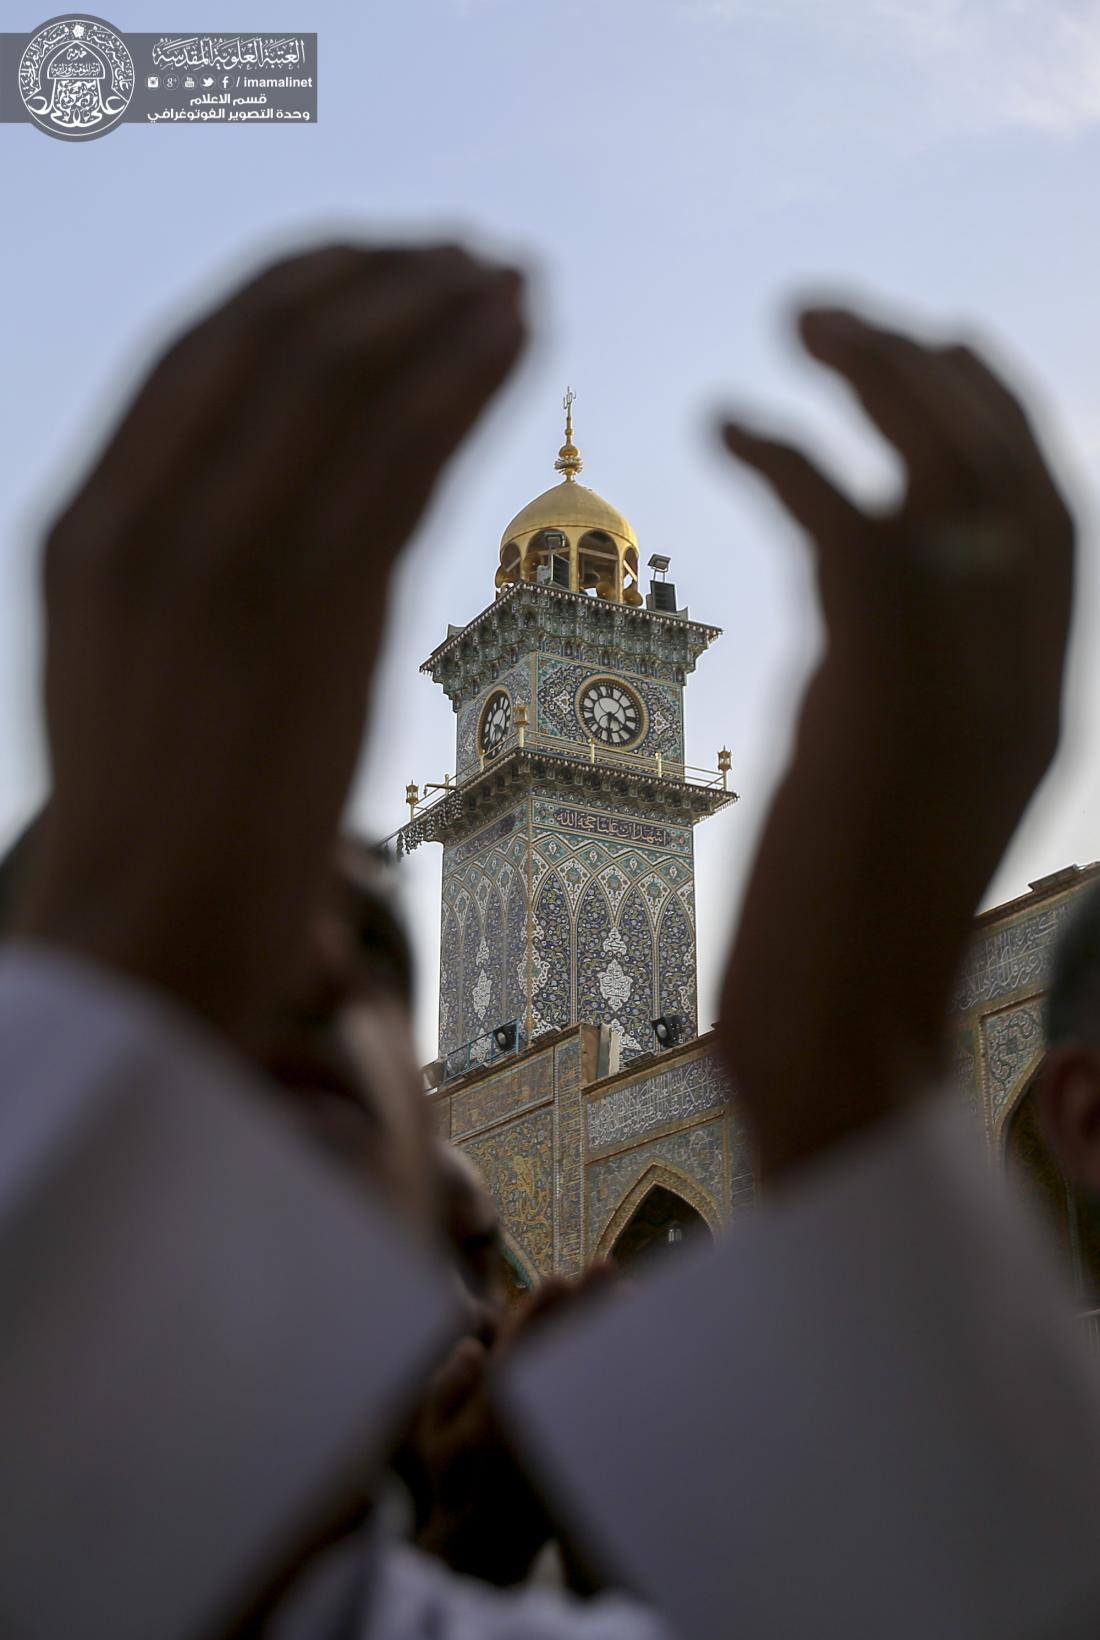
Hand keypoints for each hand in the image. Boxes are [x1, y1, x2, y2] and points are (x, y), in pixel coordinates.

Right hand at [16, 244, 525, 1035]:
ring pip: (346, 376)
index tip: (385, 262)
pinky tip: (518, 341)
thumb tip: (264, 490)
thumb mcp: (123, 657)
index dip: (306, 281)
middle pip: (276, 335)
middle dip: (386, 275)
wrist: (148, 935)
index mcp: (88, 521)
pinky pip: (400, 454)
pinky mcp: (308, 617)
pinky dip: (465, 378)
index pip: (201, 348)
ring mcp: (220, 561)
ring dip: (442, 310)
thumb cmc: (154, 810)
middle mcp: (143, 517)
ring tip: (515, 282)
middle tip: (473, 255)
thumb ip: (171, 558)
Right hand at [413, 1267, 617, 1585]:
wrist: (490, 1545)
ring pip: (588, 1365)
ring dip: (606, 1328)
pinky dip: (616, 1366)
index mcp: (497, 1404)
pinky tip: (630, 1347)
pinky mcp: (581, 1445)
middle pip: (564, 1344)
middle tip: (606, 1267)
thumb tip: (472, 1347)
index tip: (559, 1278)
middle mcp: (536, 1410)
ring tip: (628, 1297)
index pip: (522, 1342)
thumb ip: (446, 1389)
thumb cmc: (455, 1487)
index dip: (542, 1307)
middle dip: (586, 1304)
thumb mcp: (432, 1438)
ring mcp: (563, 1427)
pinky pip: (603, 1395)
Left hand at [719, 305, 1074, 1175]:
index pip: (1047, 517)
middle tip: (834, 314)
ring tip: (795, 319)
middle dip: (937, 369)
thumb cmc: (839, 945)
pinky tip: (726, 424)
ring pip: (954, 471)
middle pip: (1017, 466)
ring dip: (878, 374)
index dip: (994, 417)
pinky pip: (853, 524)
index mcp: (1030, 700)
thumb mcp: (891, 795)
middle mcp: (1022, 676)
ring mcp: (968, 684)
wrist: (841, 1049)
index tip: (926, 351)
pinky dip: (795, 456)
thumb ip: (899, 694)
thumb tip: (858, 626)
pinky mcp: (884, 698)